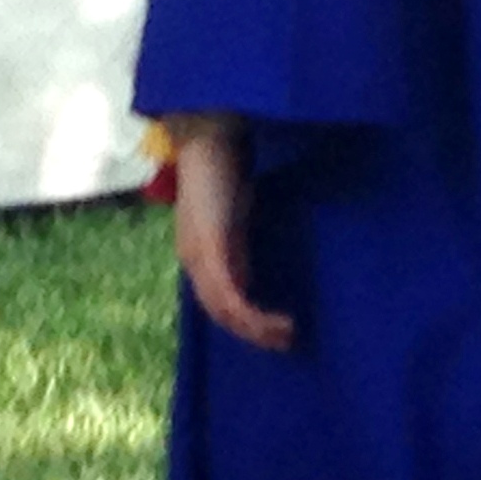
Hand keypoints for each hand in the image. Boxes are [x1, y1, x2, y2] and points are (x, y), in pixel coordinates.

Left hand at [172, 120, 293, 351]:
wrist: (208, 137)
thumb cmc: (228, 165)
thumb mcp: (240, 208)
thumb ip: (245, 233)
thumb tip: (264, 254)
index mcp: (200, 250)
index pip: (219, 299)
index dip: (248, 321)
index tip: (279, 330)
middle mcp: (193, 258)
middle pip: (219, 313)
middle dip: (253, 333)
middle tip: (287, 342)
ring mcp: (198, 255)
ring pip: (223, 310)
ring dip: (255, 329)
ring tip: (286, 335)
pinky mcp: (209, 249)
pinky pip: (228, 295)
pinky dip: (252, 314)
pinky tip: (275, 319)